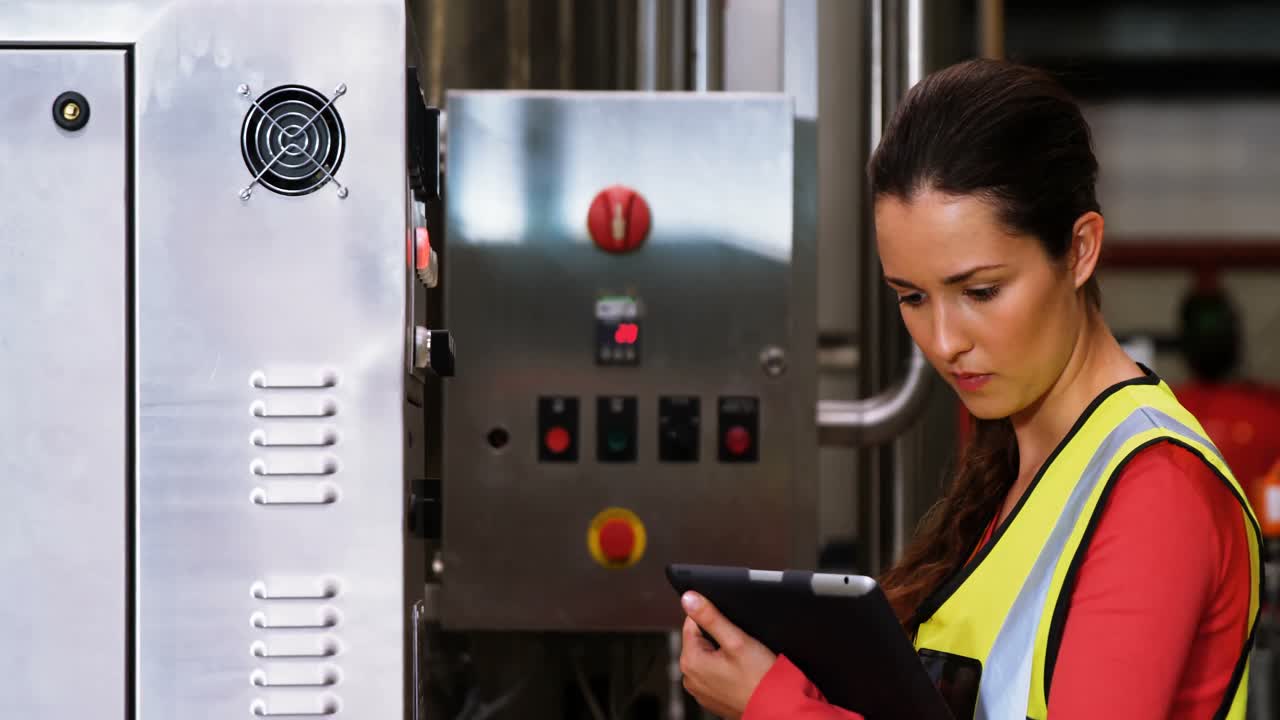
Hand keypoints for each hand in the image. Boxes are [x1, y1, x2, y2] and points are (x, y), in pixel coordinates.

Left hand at [679, 592, 776, 718]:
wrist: (776, 707)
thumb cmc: (759, 678)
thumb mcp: (736, 640)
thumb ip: (711, 617)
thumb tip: (689, 598)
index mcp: (690, 661)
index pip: (691, 623)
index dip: (712, 618)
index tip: (730, 626)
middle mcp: (689, 678)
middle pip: (699, 641)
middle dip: (718, 638)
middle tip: (740, 646)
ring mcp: (699, 690)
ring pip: (708, 657)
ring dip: (722, 654)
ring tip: (741, 661)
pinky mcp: (711, 698)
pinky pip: (714, 674)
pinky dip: (725, 670)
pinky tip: (740, 673)